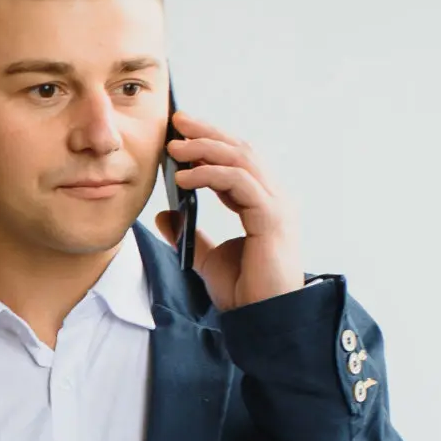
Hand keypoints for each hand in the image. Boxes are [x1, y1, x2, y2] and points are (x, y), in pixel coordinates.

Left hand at [155, 111, 303, 307]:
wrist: (265, 318)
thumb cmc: (245, 291)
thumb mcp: (206, 258)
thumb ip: (189, 234)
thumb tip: (164, 214)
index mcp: (262, 204)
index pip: (237, 161)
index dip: (210, 144)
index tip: (180, 133)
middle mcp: (273, 198)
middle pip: (240, 150)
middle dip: (207, 133)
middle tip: (177, 122)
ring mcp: (276, 205)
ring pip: (241, 159)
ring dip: (206, 148)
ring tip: (174, 147)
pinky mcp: (272, 218)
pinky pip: (239, 183)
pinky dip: (210, 175)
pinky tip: (184, 177)